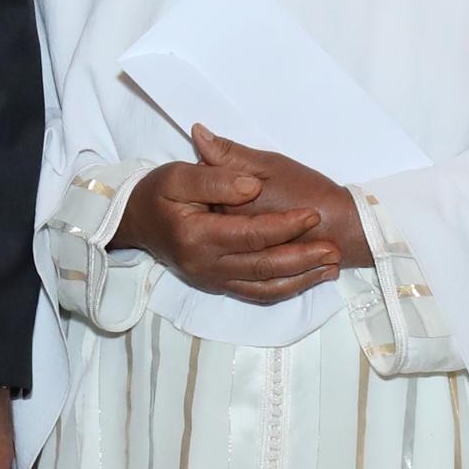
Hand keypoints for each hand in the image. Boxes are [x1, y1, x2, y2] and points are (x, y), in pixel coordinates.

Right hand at [120, 131, 343, 304]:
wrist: (135, 222)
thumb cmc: (157, 193)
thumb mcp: (178, 174)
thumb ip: (216, 177)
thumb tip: (251, 186)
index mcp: (197, 236)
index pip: (250, 234)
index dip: (284, 225)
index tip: (312, 214)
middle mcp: (206, 265)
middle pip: (263, 265)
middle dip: (303, 259)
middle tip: (334, 249)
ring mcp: (212, 280)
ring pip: (264, 286)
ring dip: (301, 279)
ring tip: (331, 267)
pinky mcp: (218, 286)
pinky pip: (257, 294)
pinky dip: (285, 289)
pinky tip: (308, 279)